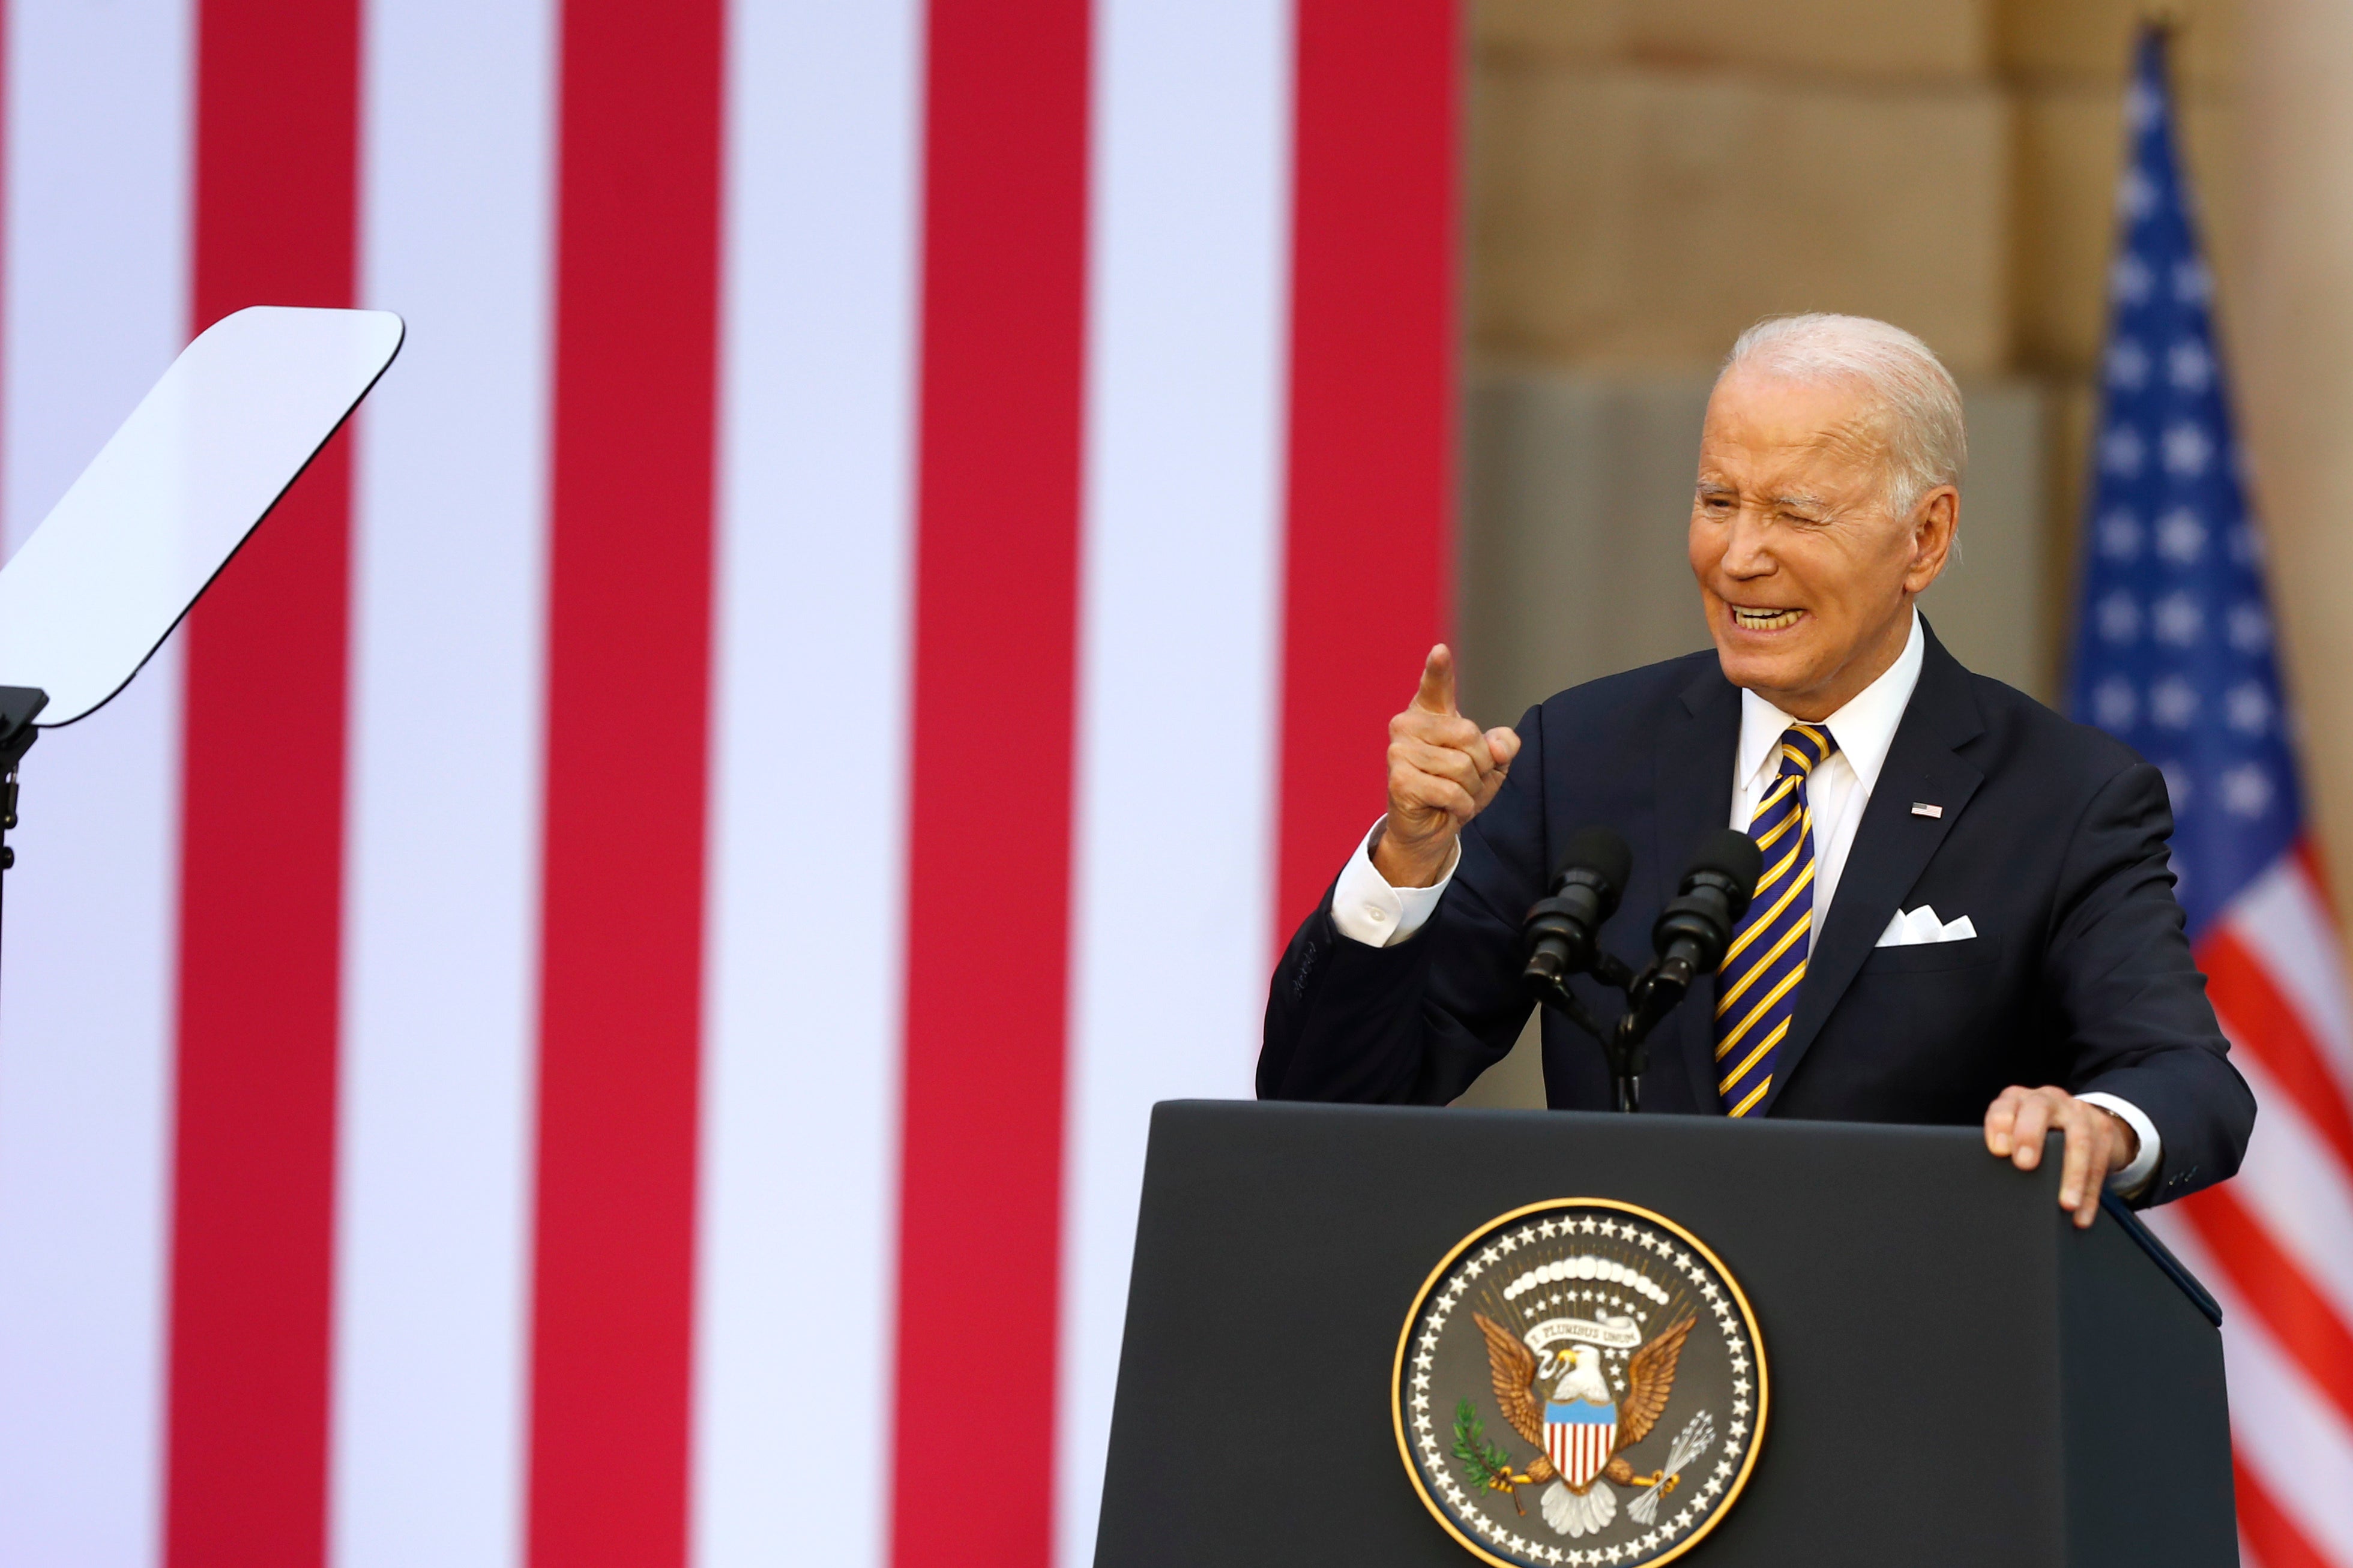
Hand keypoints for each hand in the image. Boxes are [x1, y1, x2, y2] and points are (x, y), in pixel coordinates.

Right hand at [1372, 645, 1522, 888]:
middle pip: (1469, 735)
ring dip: (1470, 789)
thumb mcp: (1492, 764)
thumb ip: (1503, 746)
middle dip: (1481, 765)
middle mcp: (1408, 725)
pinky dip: (1460, 806)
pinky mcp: (1399, 780)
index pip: (1435, 685)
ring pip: (1461, 766)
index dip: (1438, 669)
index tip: (1440, 652)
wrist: (1431, 829)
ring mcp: (1398, 752)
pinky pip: (1450, 791)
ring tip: (1455, 795)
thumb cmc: (1457, 787)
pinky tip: (1448, 808)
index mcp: (1430, 713)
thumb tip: (1498, 746)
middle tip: (1466, 780)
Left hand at [1983, 1085, 2140, 1228]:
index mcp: (2020, 1098)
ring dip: (2073, 1176)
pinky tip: (2081, 1216)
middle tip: (2025, 1165)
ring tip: (2066, 1205)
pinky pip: (2099, 1164)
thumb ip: (2006, 1143)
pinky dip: (2090, 1194)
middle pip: (2039, 1109)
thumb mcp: (2017, 1127)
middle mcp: (2049, 1100)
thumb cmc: (2037, 1129)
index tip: (1999, 1151)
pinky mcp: (2103, 1131)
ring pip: (2079, 1140)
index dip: (2000, 1124)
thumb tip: (1996, 1175)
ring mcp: (2079, 1113)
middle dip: (2030, 1136)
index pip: (2006, 1104)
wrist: (2082, 1119)